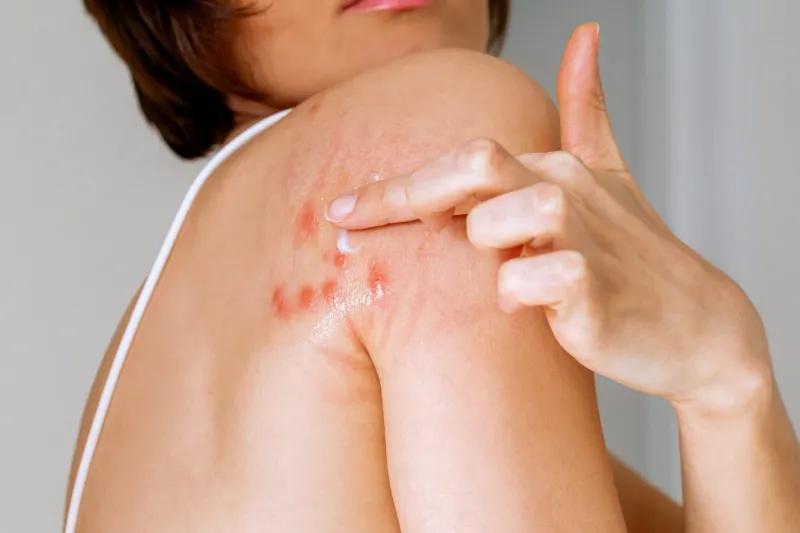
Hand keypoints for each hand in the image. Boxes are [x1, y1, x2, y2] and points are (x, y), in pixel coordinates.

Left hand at [325, 23, 771, 414]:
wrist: (694, 328)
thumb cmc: (632, 257)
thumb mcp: (606, 178)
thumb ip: (586, 112)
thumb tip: (585, 35)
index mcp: (552, 167)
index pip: (461, 159)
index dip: (394, 185)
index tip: (338, 209)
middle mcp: (564, 192)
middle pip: (474, 164)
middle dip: (404, 195)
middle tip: (352, 225)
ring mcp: (582, 240)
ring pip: (503, 217)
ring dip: (484, 244)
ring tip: (501, 270)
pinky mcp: (593, 293)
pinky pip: (535, 279)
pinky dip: (518, 292)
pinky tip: (529, 306)